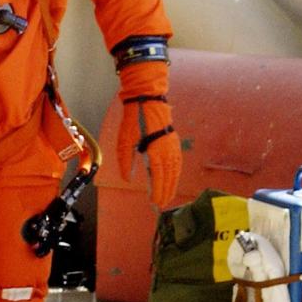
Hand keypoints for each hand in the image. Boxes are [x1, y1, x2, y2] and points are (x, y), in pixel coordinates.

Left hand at [116, 60, 180, 206]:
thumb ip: (126, 161)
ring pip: (175, 169)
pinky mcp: (174, 140)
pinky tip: (172, 179)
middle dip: (166, 191)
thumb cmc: (134, 117)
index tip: (155, 202)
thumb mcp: (124, 139)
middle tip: (162, 204)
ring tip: (167, 195)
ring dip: (172, 184)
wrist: (148, 96)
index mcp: (155, 150)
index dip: (157, 190)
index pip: (158, 176)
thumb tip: (129, 178)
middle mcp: (168, 149)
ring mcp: (173, 144)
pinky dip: (175, 173)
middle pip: (169, 176)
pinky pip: (177, 161)